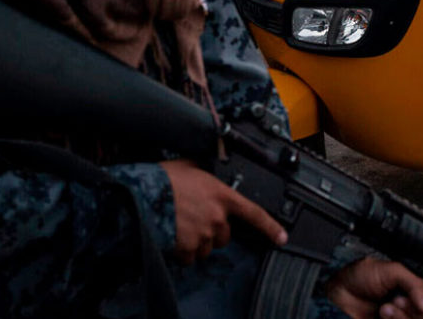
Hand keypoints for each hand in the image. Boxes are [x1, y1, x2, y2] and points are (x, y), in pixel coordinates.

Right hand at [161, 159, 286, 264]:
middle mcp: (217, 217)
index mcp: (222, 195)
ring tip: (180, 226)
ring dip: (196, 242)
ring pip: (206, 248)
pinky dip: (182, 252)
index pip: (254, 213)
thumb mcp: (190, 165)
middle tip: (195, 220)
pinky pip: (190, 257)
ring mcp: (203, 234)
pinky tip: (172, 237)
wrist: (141, 195)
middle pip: (224, 236)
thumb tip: (206, 167)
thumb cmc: (162, 179)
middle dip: (212, 232)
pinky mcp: (188, 247)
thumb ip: (205, 171)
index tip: (281, 238)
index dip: (270, 227)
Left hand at [326, 258, 422, 318]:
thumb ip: (414, 282)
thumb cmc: (356, 279)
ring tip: (386, 307)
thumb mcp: (391, 270)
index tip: (413, 296)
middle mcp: (402, 309)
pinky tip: (383, 315)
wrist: (336, 295)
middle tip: (398, 300)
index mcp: (406, 292)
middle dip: (413, 308)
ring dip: (402, 316)